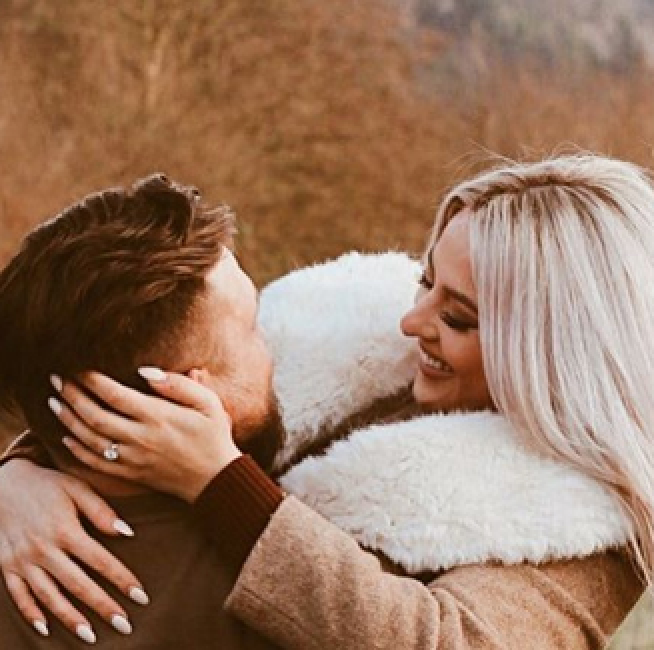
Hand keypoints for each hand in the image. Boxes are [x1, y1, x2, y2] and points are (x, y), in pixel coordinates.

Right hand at [0, 459, 147, 641]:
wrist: (4, 483)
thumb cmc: (48, 485)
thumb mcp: (77, 488)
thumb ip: (101, 511)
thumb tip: (128, 532)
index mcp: (66, 530)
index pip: (101, 561)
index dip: (122, 580)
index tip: (141, 597)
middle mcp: (44, 550)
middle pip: (79, 585)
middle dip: (103, 607)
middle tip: (125, 626)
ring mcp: (23, 561)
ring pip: (50, 597)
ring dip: (71, 619)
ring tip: (91, 636)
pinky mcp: (7, 567)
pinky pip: (19, 596)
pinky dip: (32, 614)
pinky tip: (47, 629)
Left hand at [50, 368, 240, 501]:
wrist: (215, 478)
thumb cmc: (213, 435)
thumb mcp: (208, 403)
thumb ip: (179, 385)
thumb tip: (145, 371)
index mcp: (158, 417)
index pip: (115, 395)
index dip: (92, 380)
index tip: (78, 366)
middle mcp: (140, 438)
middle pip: (95, 416)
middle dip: (72, 395)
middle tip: (57, 379)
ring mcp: (132, 459)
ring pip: (89, 439)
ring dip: (68, 419)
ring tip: (54, 401)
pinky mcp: (130, 475)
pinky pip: (95, 463)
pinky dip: (76, 450)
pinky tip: (66, 436)